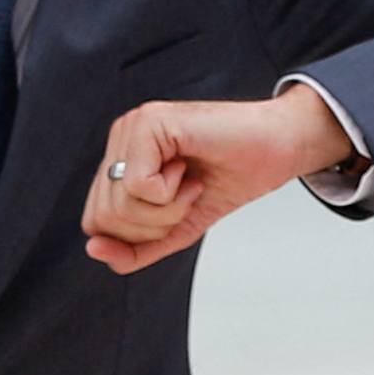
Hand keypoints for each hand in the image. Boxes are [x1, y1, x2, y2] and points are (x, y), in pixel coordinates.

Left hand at [83, 84, 354, 273]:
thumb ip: (137, 248)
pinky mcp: (149, 123)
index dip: (139, 235)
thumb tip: (94, 251)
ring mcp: (131, 128)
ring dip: (167, 209)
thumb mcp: (179, 226)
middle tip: (188, 197)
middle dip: (155, 224)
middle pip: (104, 218)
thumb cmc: (235, 176)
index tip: (178, 209)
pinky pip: (138, 186)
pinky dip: (172, 193)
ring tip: (191, 184)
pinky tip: (190, 172)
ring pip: (119, 204)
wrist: (280, 147)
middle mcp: (119, 139)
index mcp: (121, 159)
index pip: (96, 223)